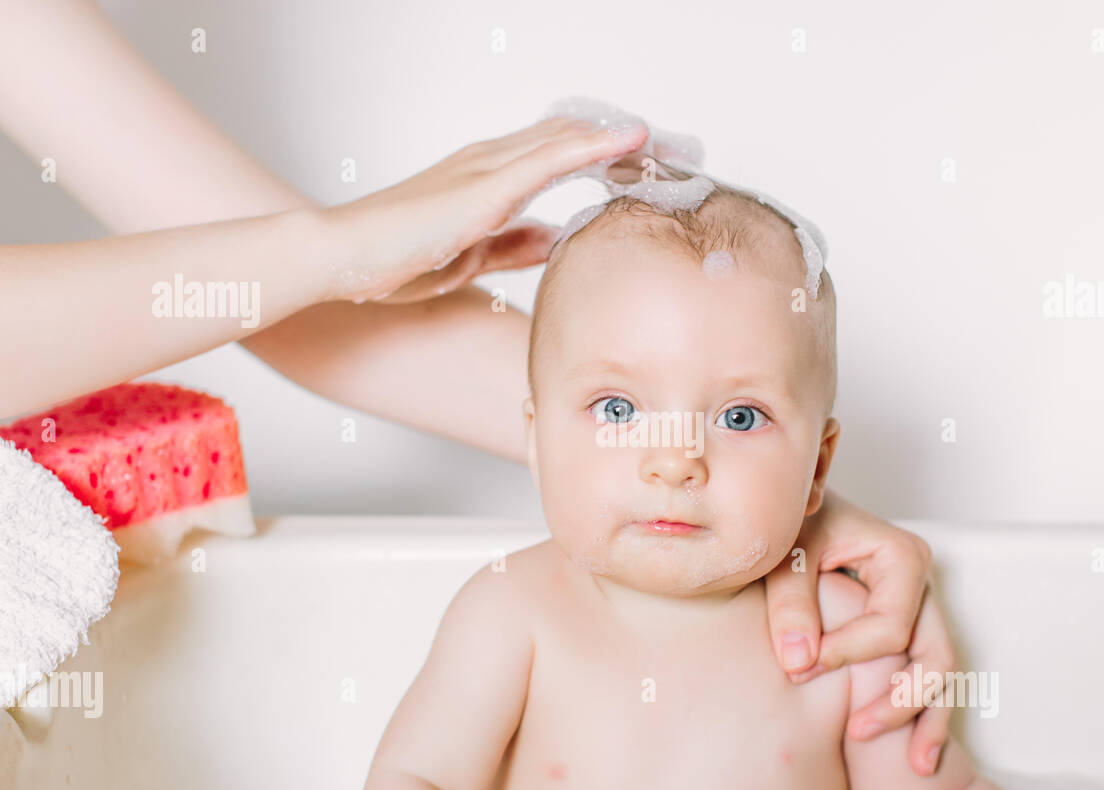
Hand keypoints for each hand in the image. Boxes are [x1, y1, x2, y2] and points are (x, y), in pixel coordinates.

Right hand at [319, 116, 648, 303]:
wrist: (344, 258)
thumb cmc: (393, 259)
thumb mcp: (473, 257)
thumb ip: (515, 245)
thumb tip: (556, 240)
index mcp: (489, 179)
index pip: (560, 154)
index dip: (607, 154)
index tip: (652, 164)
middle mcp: (492, 162)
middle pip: (573, 137)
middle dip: (627, 142)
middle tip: (680, 148)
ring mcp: (488, 168)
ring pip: (569, 138)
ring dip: (622, 138)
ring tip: (672, 140)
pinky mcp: (484, 185)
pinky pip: (551, 156)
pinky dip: (595, 146)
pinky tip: (631, 141)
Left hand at [763, 488, 954, 775]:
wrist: (798, 515)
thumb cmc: (794, 528)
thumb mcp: (786, 555)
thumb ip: (791, 604)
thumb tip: (799, 663)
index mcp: (901, 558)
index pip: (889, 627)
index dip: (847, 655)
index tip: (801, 668)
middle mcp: (922, 584)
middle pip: (935, 654)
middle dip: (904, 702)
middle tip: (859, 733)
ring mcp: (923, 607)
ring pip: (943, 671)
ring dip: (929, 717)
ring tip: (918, 765)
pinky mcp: (912, 626)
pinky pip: (930, 674)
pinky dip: (927, 712)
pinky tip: (920, 755)